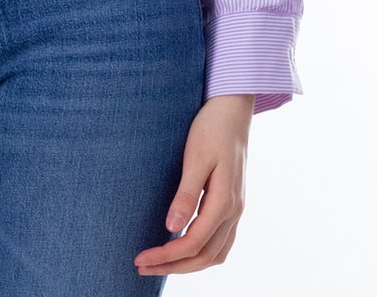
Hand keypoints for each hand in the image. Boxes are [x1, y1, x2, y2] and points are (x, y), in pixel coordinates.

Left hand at [133, 94, 254, 276]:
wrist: (233, 109)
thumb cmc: (211, 129)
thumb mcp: (195, 158)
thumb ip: (186, 194)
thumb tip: (171, 229)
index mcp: (225, 202)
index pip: (193, 243)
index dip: (166, 256)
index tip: (140, 258)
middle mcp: (234, 211)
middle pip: (205, 256)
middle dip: (173, 266)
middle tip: (142, 266)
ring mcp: (237, 209)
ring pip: (216, 254)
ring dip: (188, 264)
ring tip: (160, 263)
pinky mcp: (233, 203)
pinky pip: (221, 242)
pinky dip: (202, 253)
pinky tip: (183, 248)